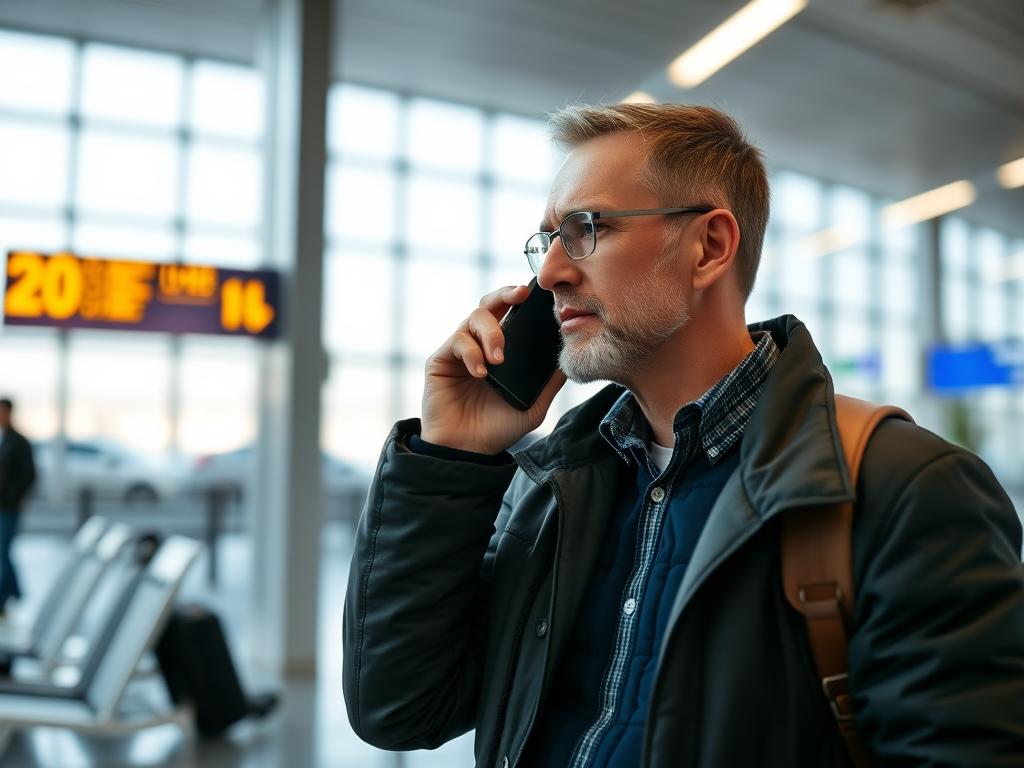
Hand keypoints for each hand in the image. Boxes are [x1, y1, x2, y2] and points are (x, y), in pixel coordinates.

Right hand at [420, 285, 566, 454]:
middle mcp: (480, 344)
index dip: (521, 299)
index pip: (511, 314)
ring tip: (499, 359)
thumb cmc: (498, 427)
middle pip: (490, 304)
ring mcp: (460, 350)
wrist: (468, 451)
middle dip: (505, 294)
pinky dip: (471, 352)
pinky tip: (480, 372)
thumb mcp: (534, 406)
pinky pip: (457, 341)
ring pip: (474, 318)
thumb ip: (549, 382)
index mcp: (502, 349)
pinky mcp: (440, 360)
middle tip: (520, 296)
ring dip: (491, 333)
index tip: (536, 293)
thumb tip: (569, 357)